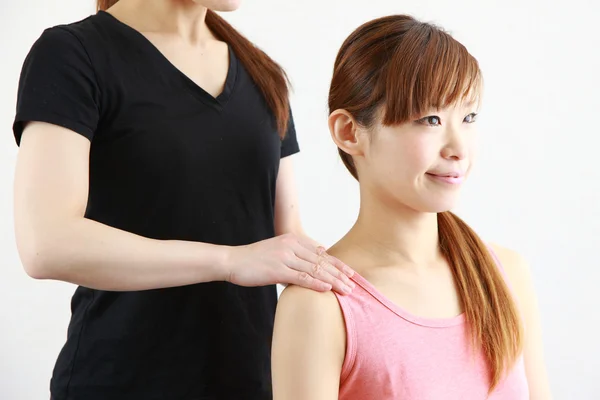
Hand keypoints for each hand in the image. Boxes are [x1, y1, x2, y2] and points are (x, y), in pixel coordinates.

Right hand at [225, 233, 355, 293]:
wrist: (233, 261)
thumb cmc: (255, 260)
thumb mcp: (278, 251)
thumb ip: (295, 255)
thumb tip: (313, 265)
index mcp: (293, 239)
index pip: (322, 253)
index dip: (338, 264)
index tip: (350, 273)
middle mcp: (292, 246)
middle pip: (322, 262)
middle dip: (339, 274)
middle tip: (354, 285)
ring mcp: (285, 257)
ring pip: (315, 270)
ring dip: (333, 281)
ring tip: (346, 290)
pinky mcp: (277, 269)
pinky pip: (301, 277)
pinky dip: (317, 284)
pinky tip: (328, 290)